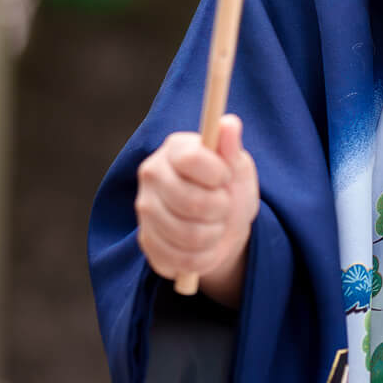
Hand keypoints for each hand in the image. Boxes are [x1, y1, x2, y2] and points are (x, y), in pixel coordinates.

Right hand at [135, 115, 258, 293]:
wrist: (222, 227)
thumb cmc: (229, 188)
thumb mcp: (238, 166)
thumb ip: (231, 148)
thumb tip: (229, 123)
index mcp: (175, 148)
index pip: (191, 159)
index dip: (216, 173)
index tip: (226, 177)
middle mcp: (152, 175)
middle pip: (189, 201)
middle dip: (219, 208)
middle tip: (224, 204)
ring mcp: (145, 210)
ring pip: (187, 234)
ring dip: (214, 234)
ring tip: (216, 224)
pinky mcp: (146, 242)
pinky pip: (181, 259)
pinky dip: (204, 257)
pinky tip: (206, 244)